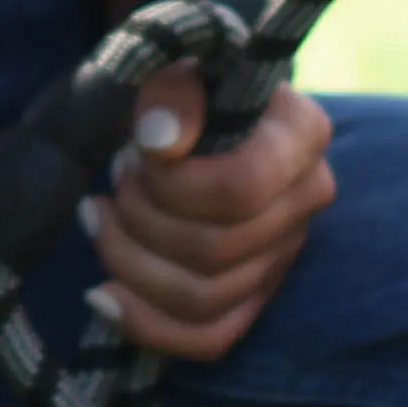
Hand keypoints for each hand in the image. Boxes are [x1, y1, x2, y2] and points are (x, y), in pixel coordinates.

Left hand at [88, 79, 331, 359]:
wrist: (193, 106)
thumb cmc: (184, 87)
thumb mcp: (173, 67)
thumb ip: (171, 90)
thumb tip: (160, 140)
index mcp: (302, 133)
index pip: (243, 186)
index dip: (174, 183)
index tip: (138, 149)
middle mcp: (307, 198)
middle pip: (216, 249)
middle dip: (142, 216)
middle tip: (117, 175)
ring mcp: (284, 254)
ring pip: (204, 298)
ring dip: (130, 259)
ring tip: (101, 214)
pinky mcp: (256, 295)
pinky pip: (210, 339)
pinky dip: (146, 324)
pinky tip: (100, 295)